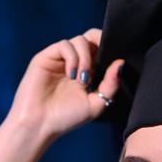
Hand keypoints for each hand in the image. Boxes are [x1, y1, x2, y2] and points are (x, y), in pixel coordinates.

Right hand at [5, 28, 124, 144]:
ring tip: (82, 80)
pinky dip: (72, 58)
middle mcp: (75, 63)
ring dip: (86, 58)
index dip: (110, 50)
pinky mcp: (47, 56)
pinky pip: (65, 45)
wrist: (40, 124)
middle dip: (100, 42)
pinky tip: (71, 75)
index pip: (102, 50)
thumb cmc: (66, 118)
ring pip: (80, 40)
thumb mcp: (96, 104)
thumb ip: (110, 84)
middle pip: (92, 37)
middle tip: (102, 59)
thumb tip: (120, 63)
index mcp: (88, 72)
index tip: (114, 62)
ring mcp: (61, 59)